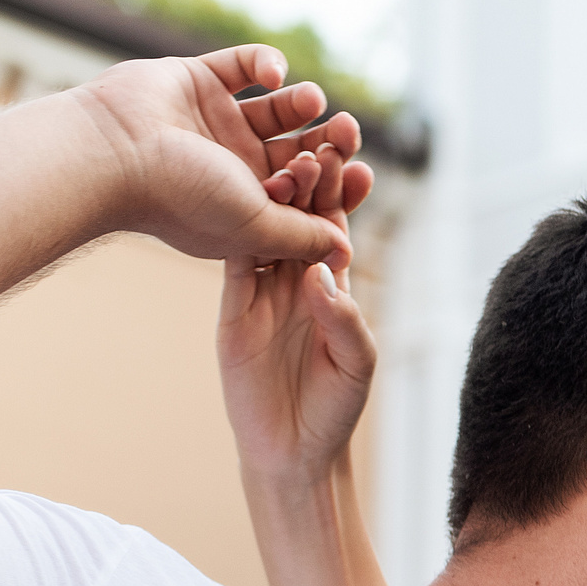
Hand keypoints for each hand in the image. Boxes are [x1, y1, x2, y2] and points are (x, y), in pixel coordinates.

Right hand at [74, 44, 353, 269]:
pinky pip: (244, 66)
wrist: (113, 152)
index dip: (336, 183)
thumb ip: (304, 238)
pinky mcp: (199, 81)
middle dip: (328, 142)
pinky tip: (275, 76)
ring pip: (279, 109)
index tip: (360, 173)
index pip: (309, 193)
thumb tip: (346, 251)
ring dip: (303, 104)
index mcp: (251, 205)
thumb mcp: (257, 228)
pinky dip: (266, 64)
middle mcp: (236, 166)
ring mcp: (217, 123)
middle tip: (347, 130)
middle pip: (300, 150)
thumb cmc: (183, 198)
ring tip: (312, 100)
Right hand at [220, 134, 377, 486]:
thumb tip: (324, 275)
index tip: (352, 158)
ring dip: (274, 193)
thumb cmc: (334, 409)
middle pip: (303, 216)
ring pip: (267, 229)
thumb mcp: (354, 365)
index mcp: (335, 287)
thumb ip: (345, 321)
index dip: (344, 196)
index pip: (338, 230)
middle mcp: (299, 280)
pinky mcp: (233, 305)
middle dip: (314, 176)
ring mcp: (263, 289)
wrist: (290, 450)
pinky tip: (237, 196)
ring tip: (284, 156)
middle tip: (321, 135)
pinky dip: (237, 231)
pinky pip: (235, 261)